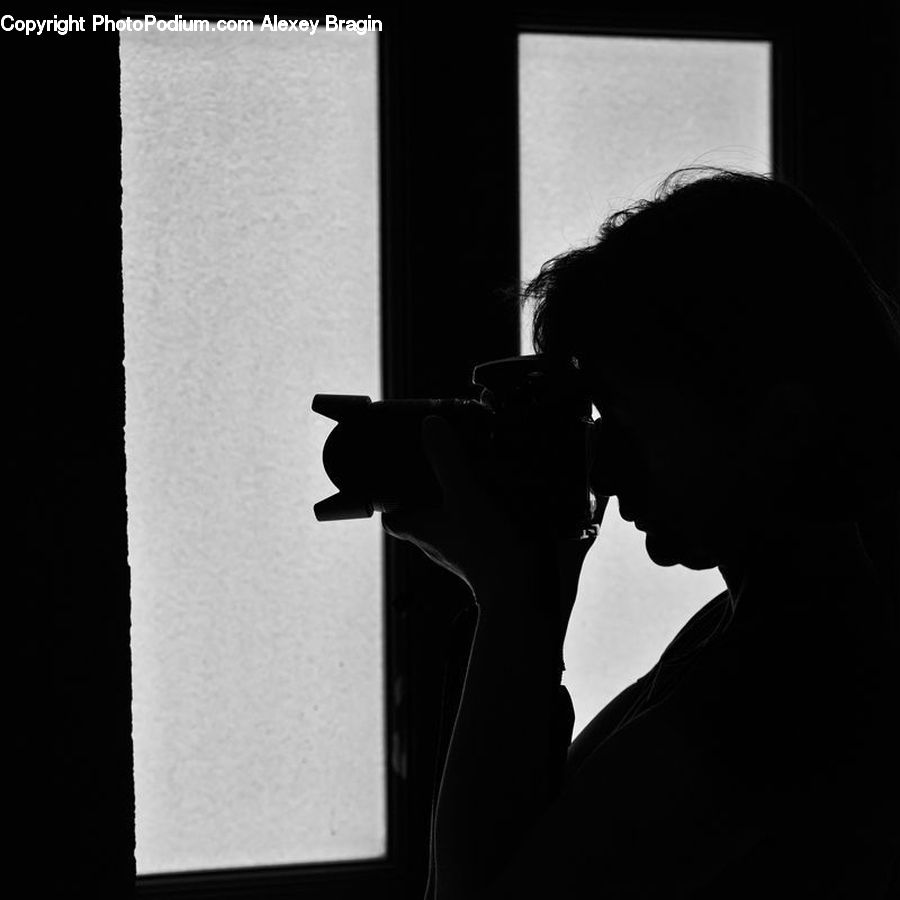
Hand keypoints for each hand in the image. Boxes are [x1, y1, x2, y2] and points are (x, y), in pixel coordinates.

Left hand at [382, 415, 539, 596]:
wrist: (527, 590)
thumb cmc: (488, 548)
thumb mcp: (464, 494)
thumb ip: (446, 459)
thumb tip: (430, 425)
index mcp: (422, 530)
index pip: (392, 520)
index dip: (389, 501)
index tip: (394, 477)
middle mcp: (440, 542)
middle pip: (423, 516)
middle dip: (429, 491)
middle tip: (440, 462)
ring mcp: (467, 550)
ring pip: (455, 520)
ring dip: (462, 498)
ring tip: (476, 469)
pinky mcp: (493, 551)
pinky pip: (484, 526)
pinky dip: (490, 509)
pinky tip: (506, 491)